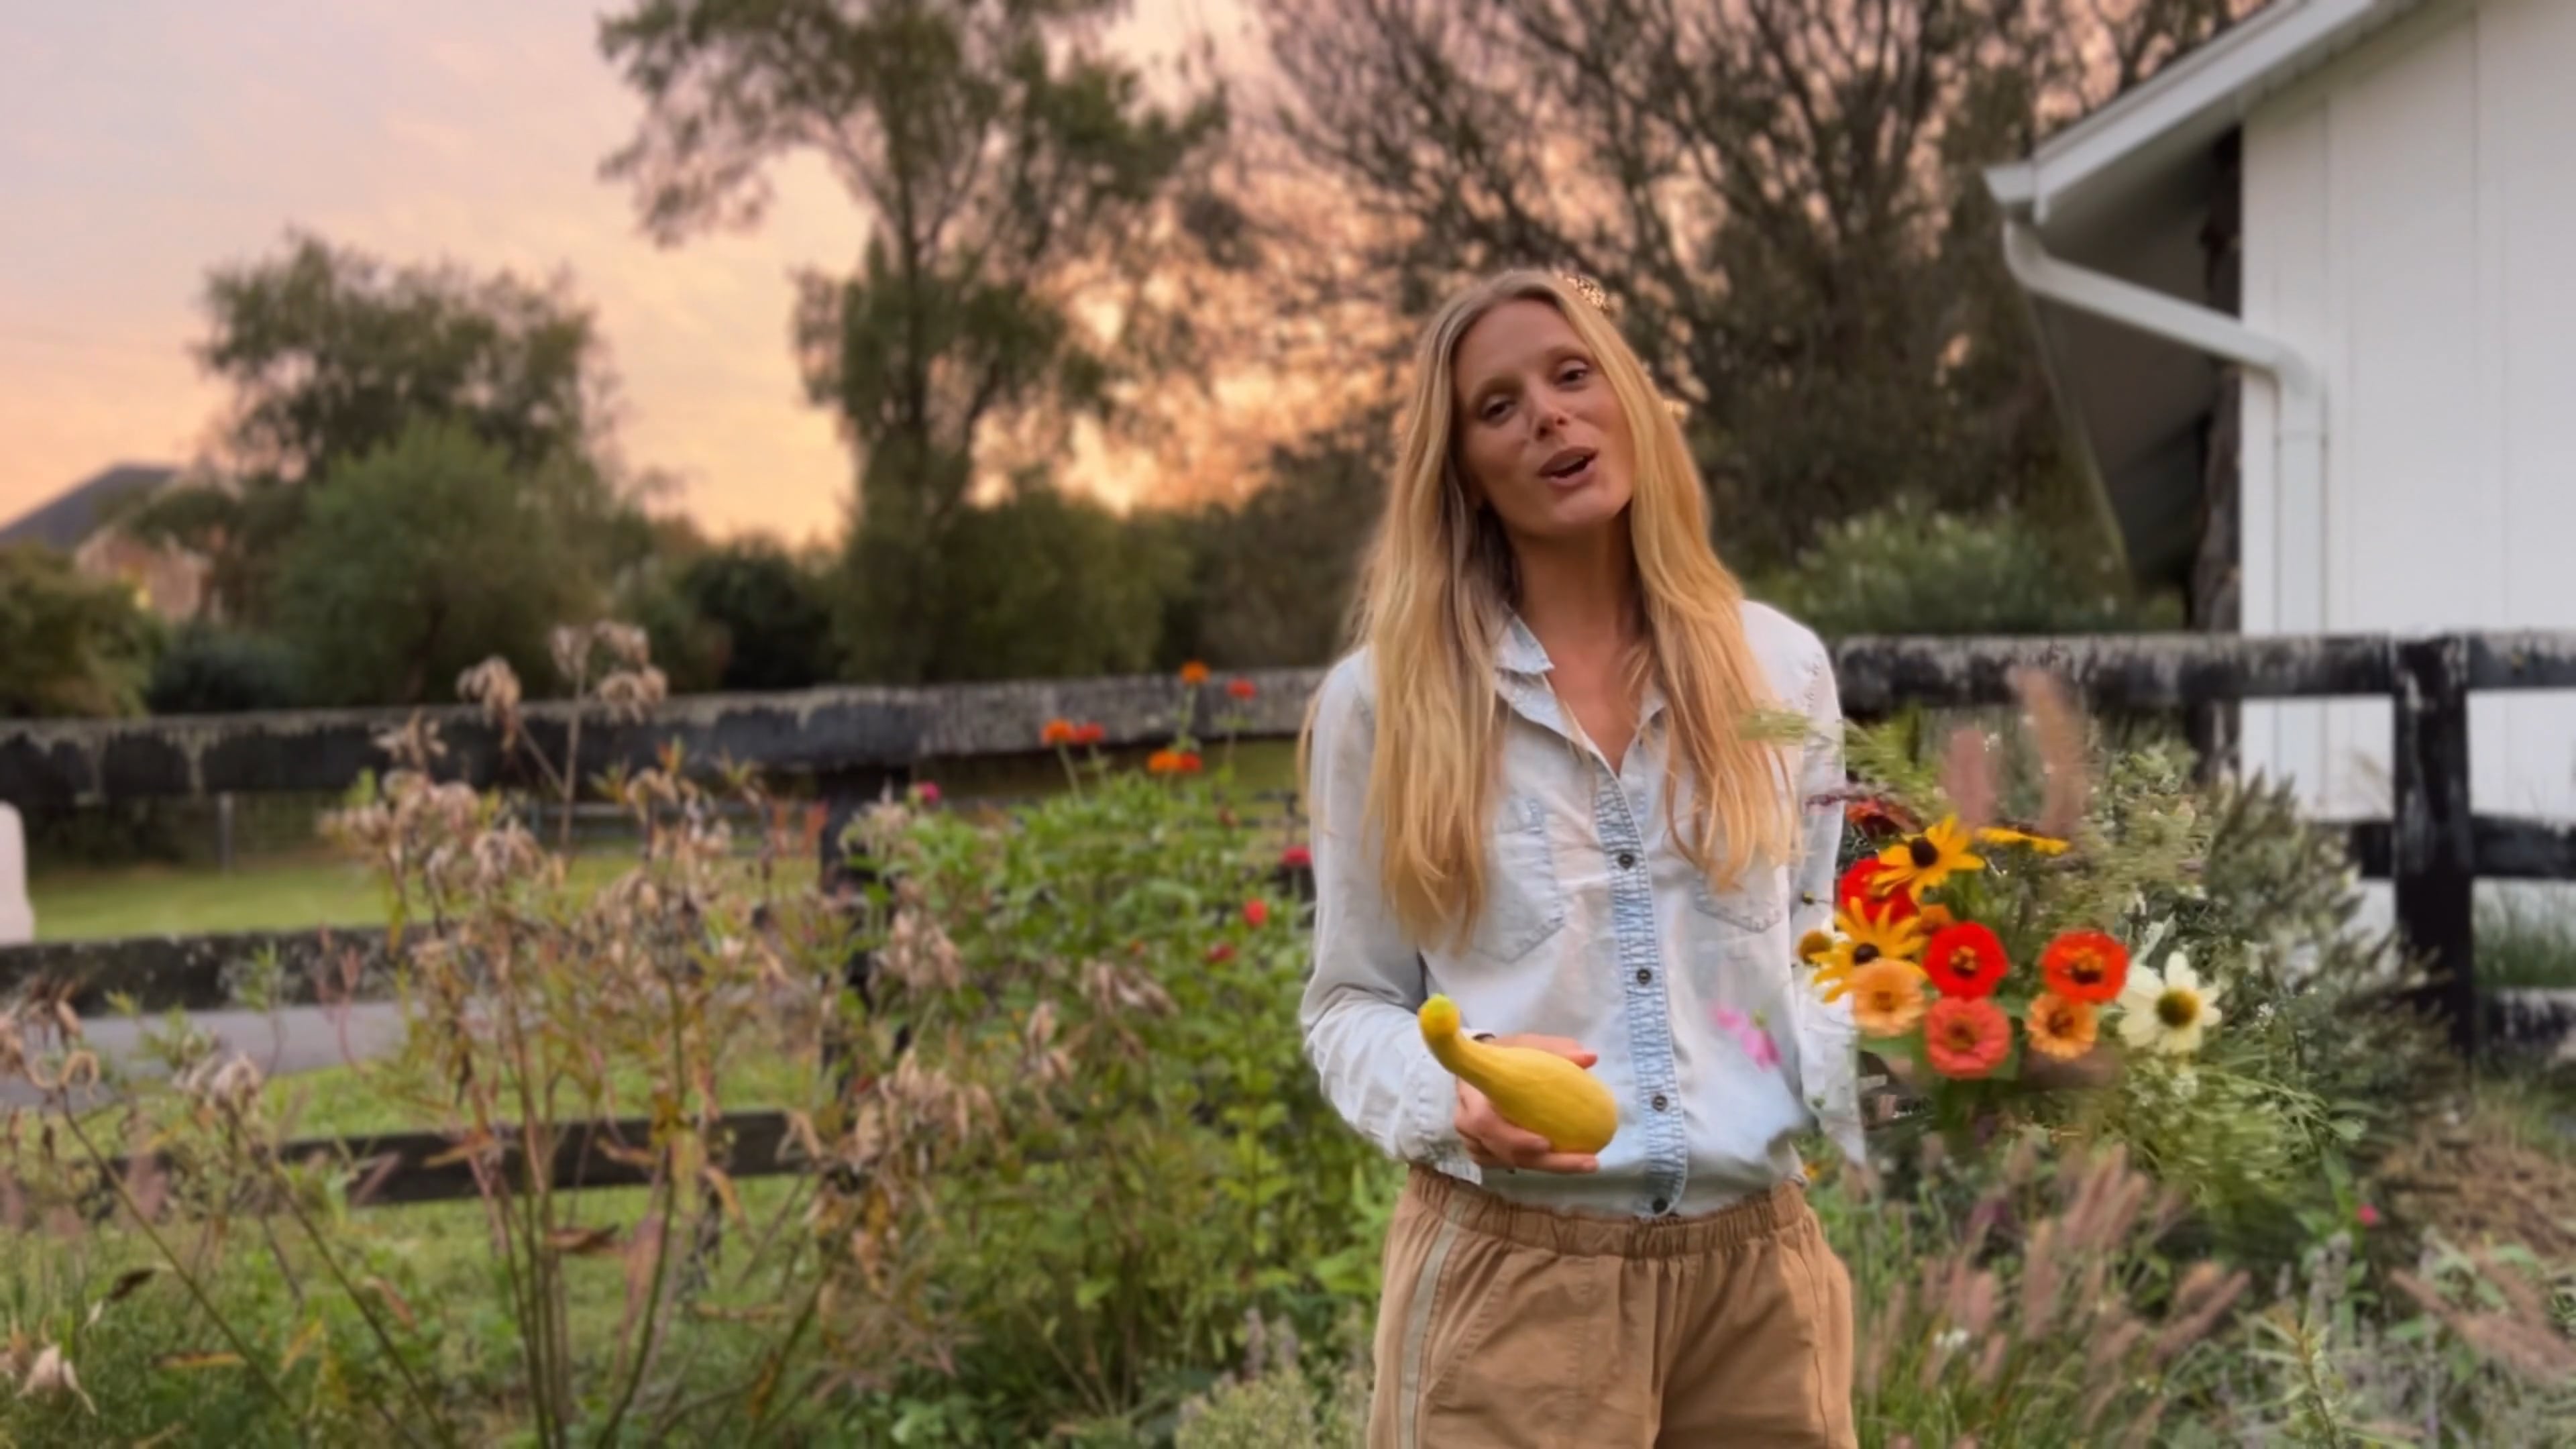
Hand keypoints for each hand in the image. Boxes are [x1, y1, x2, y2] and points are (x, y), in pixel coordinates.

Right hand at [1452, 1034, 1602, 1174]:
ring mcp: (1472, 1140)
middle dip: (1546, 1161)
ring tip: (1586, 1162)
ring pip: (1509, 1162)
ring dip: (1548, 1166)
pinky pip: (1510, 1165)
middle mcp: (1465, 1122)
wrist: (1481, 1065)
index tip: (1546, 1143)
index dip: (1513, 1138)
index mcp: (1471, 1092)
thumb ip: (1557, 1050)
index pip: (1484, 1122)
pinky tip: (1567, 1162)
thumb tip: (1590, 1057)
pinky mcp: (1483, 1152)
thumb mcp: (1528, 1045)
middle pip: (1503, 1151)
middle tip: (1586, 1161)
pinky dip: (1538, 1165)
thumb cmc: (1505, 1055)